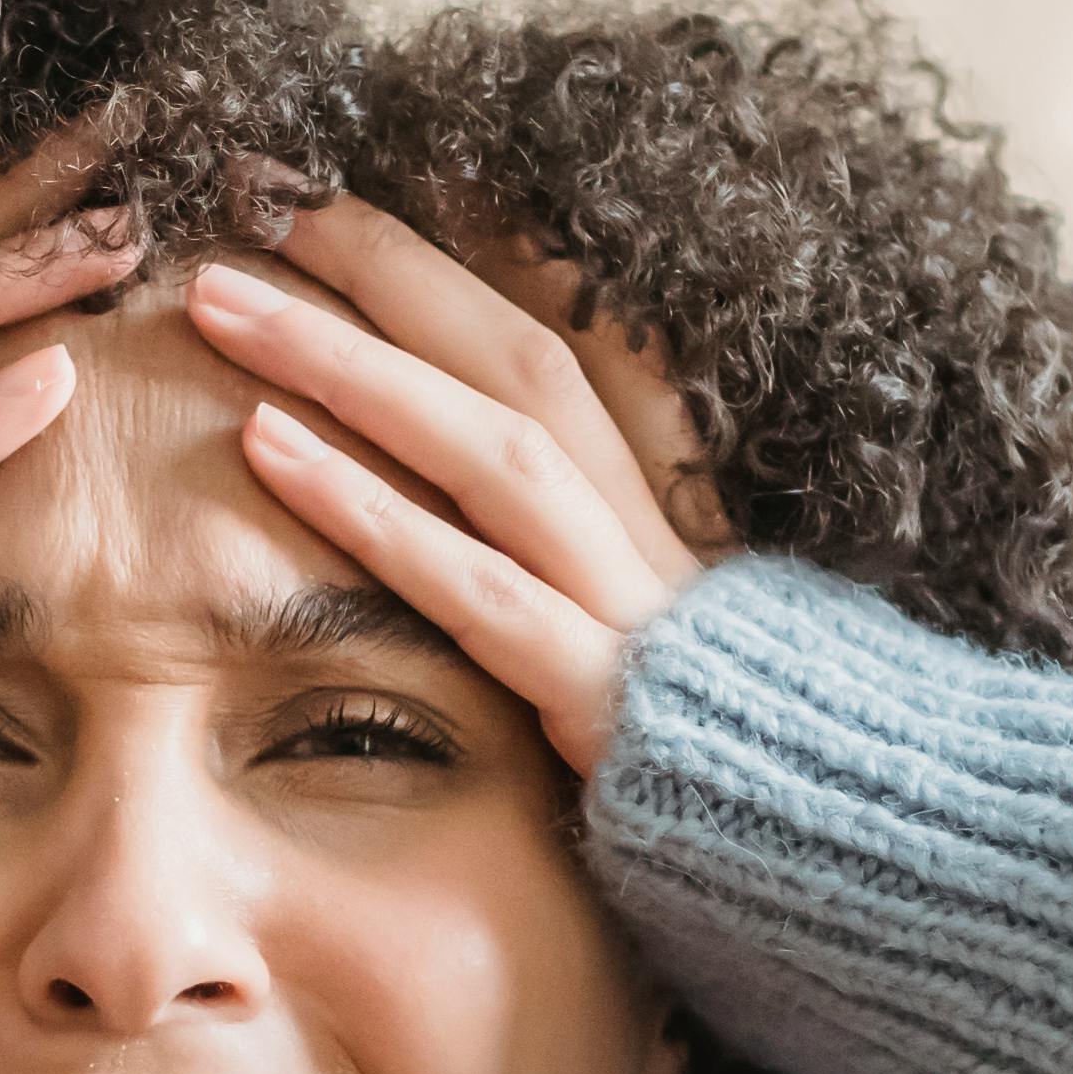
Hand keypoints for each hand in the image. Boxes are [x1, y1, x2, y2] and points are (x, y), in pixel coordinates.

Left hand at [186, 192, 710, 778]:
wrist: (851, 876)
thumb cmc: (713, 762)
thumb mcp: (647, 637)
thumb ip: (565, 559)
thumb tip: (472, 477)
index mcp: (658, 502)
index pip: (546, 341)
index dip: (440, 261)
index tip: (325, 197)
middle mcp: (648, 527)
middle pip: (512, 356)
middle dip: (381, 268)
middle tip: (252, 204)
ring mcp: (631, 606)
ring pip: (488, 445)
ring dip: (346, 362)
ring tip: (222, 306)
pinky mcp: (604, 697)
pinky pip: (476, 588)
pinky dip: (372, 510)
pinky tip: (267, 447)